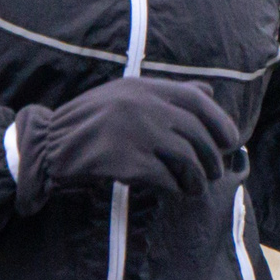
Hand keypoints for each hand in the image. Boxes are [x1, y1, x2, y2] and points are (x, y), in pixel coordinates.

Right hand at [11, 77, 244, 213]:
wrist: (49, 145)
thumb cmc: (92, 123)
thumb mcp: (126, 96)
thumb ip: (166, 94)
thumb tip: (209, 92)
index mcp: (141, 87)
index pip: (195, 99)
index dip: (219, 122)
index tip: (230, 142)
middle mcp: (140, 105)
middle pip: (195, 132)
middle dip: (211, 157)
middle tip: (213, 173)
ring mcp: (133, 132)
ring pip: (185, 157)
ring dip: (197, 178)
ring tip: (196, 188)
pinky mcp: (124, 160)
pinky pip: (164, 177)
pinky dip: (176, 188)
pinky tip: (176, 192)